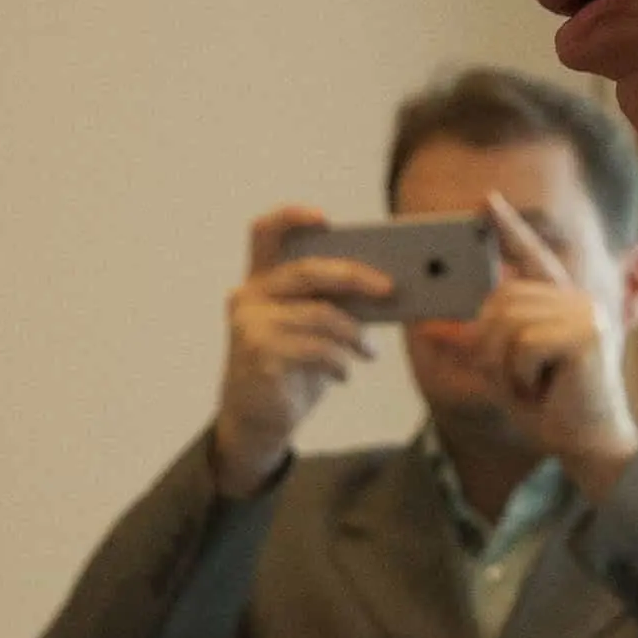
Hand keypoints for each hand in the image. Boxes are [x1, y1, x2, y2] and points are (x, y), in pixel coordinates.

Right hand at [212, 204, 387, 496]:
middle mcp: (248, 296)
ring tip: (370, 350)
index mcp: (260, 281)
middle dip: (355, 277)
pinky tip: (344, 373)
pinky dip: (340, 361)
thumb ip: (330, 301)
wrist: (256, 420)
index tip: (326, 219)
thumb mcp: (309, 328)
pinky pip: (318, 349)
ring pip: (321, 314)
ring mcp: (250, 325)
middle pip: (307, 271)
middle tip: (389, 289)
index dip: (291, 217)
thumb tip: (385, 286)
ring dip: (355, 334)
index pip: (264, 233)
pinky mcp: (260, 355)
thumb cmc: (289, 367)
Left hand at [455, 189, 637, 491]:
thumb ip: (472, 342)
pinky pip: (524, 344)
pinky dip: (522, 375)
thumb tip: (429, 325)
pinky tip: (545, 389)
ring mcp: (584, 313)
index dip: (508, 227)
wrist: (589, 446)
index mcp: (559, 300)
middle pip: (499, 300)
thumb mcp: (500, 369)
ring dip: (504, 364)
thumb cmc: (548, 407)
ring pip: (506, 323)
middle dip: (488, 345)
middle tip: (513, 380)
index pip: (531, 256)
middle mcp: (575, 299)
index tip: (485, 199)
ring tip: (531, 387)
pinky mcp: (584, 335)